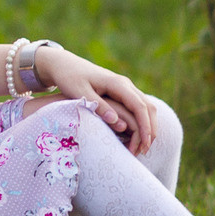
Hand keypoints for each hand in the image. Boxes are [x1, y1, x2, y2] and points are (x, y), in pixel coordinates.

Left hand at [37, 47, 155, 154]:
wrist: (64, 64)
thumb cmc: (69, 78)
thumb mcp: (80, 93)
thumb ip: (99, 107)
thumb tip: (119, 124)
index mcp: (117, 84)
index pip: (139, 107)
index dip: (145, 127)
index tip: (144, 144)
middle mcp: (125, 84)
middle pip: (148, 107)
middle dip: (150, 129)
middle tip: (144, 151)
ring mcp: (125, 87)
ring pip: (146, 107)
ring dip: (148, 126)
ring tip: (142, 147)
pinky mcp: (121, 91)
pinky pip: (138, 107)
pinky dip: (142, 121)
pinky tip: (136, 136)